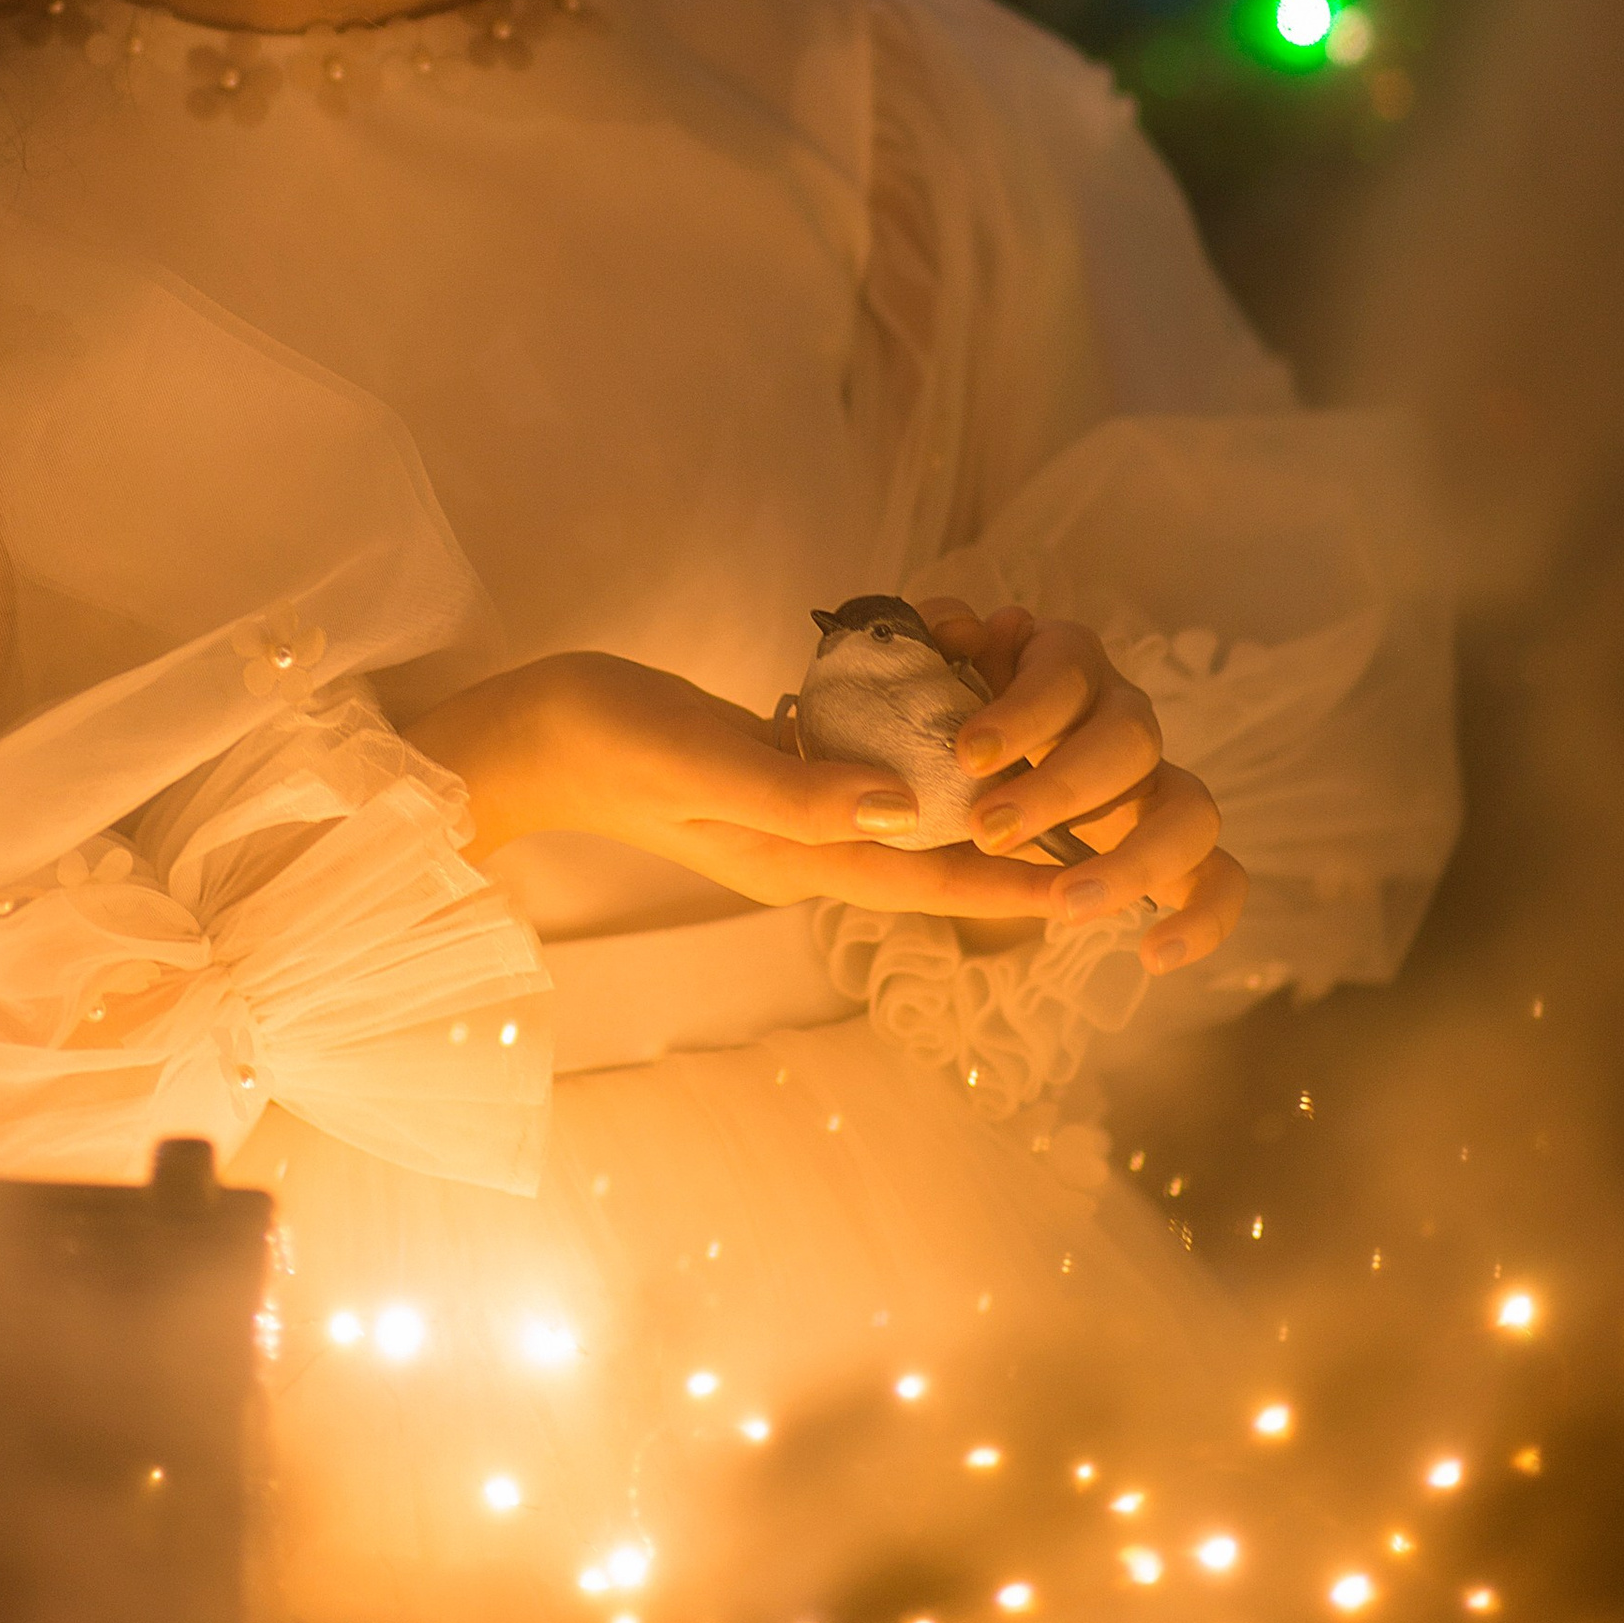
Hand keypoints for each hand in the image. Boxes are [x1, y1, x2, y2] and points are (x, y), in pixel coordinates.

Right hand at [404, 650, 1092, 922]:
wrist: (526, 734)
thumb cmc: (606, 739)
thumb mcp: (704, 760)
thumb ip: (802, 791)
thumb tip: (907, 811)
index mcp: (791, 858)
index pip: (919, 880)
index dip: (1003, 883)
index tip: (1085, 888)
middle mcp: (799, 848)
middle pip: (921, 863)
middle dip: (1005, 861)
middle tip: (1097, 850)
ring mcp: (782, 816)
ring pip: (896, 825)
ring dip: (966, 817)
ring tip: (1046, 799)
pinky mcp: (767, 777)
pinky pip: (858, 785)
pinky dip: (909, 770)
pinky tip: (945, 740)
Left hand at [915, 601, 1245, 977]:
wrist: (935, 774)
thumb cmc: (935, 716)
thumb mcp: (914, 674)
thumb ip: (922, 641)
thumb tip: (960, 626)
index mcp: (1062, 662)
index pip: (1066, 671)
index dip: (1023, 712)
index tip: (966, 755)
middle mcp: (1121, 713)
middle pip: (1133, 736)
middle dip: (1063, 787)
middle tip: (988, 828)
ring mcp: (1154, 783)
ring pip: (1191, 810)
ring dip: (1132, 860)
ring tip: (1064, 904)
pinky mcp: (1171, 852)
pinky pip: (1218, 880)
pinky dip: (1203, 918)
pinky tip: (1154, 956)